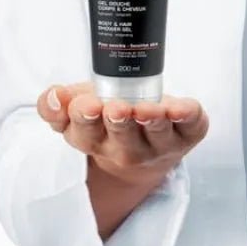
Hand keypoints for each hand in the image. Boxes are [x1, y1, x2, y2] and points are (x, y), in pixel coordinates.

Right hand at [36, 81, 208, 184]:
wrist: (148, 151)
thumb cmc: (109, 123)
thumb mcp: (78, 112)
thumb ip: (58, 104)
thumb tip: (55, 95)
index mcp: (94, 140)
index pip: (82, 133)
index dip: (82, 118)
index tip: (86, 104)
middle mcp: (126, 149)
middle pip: (120, 139)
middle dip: (117, 122)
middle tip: (115, 108)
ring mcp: (160, 144)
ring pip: (156, 134)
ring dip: (151, 121)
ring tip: (145, 110)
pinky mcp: (188, 133)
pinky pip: (191, 126)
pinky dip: (188, 115)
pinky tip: (182, 108)